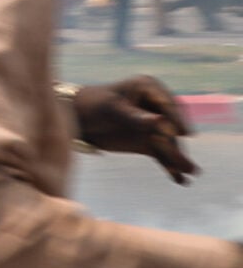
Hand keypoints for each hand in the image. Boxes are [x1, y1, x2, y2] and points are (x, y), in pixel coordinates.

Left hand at [74, 77, 200, 184]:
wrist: (77, 118)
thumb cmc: (92, 105)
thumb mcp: (111, 108)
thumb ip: (135, 116)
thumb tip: (161, 121)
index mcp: (149, 88)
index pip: (168, 105)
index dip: (176, 120)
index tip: (183, 133)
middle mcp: (157, 107)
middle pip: (172, 126)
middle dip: (179, 144)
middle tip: (189, 159)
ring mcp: (154, 126)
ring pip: (169, 143)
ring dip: (179, 158)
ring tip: (191, 172)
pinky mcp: (149, 142)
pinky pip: (162, 155)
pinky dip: (169, 166)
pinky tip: (180, 179)